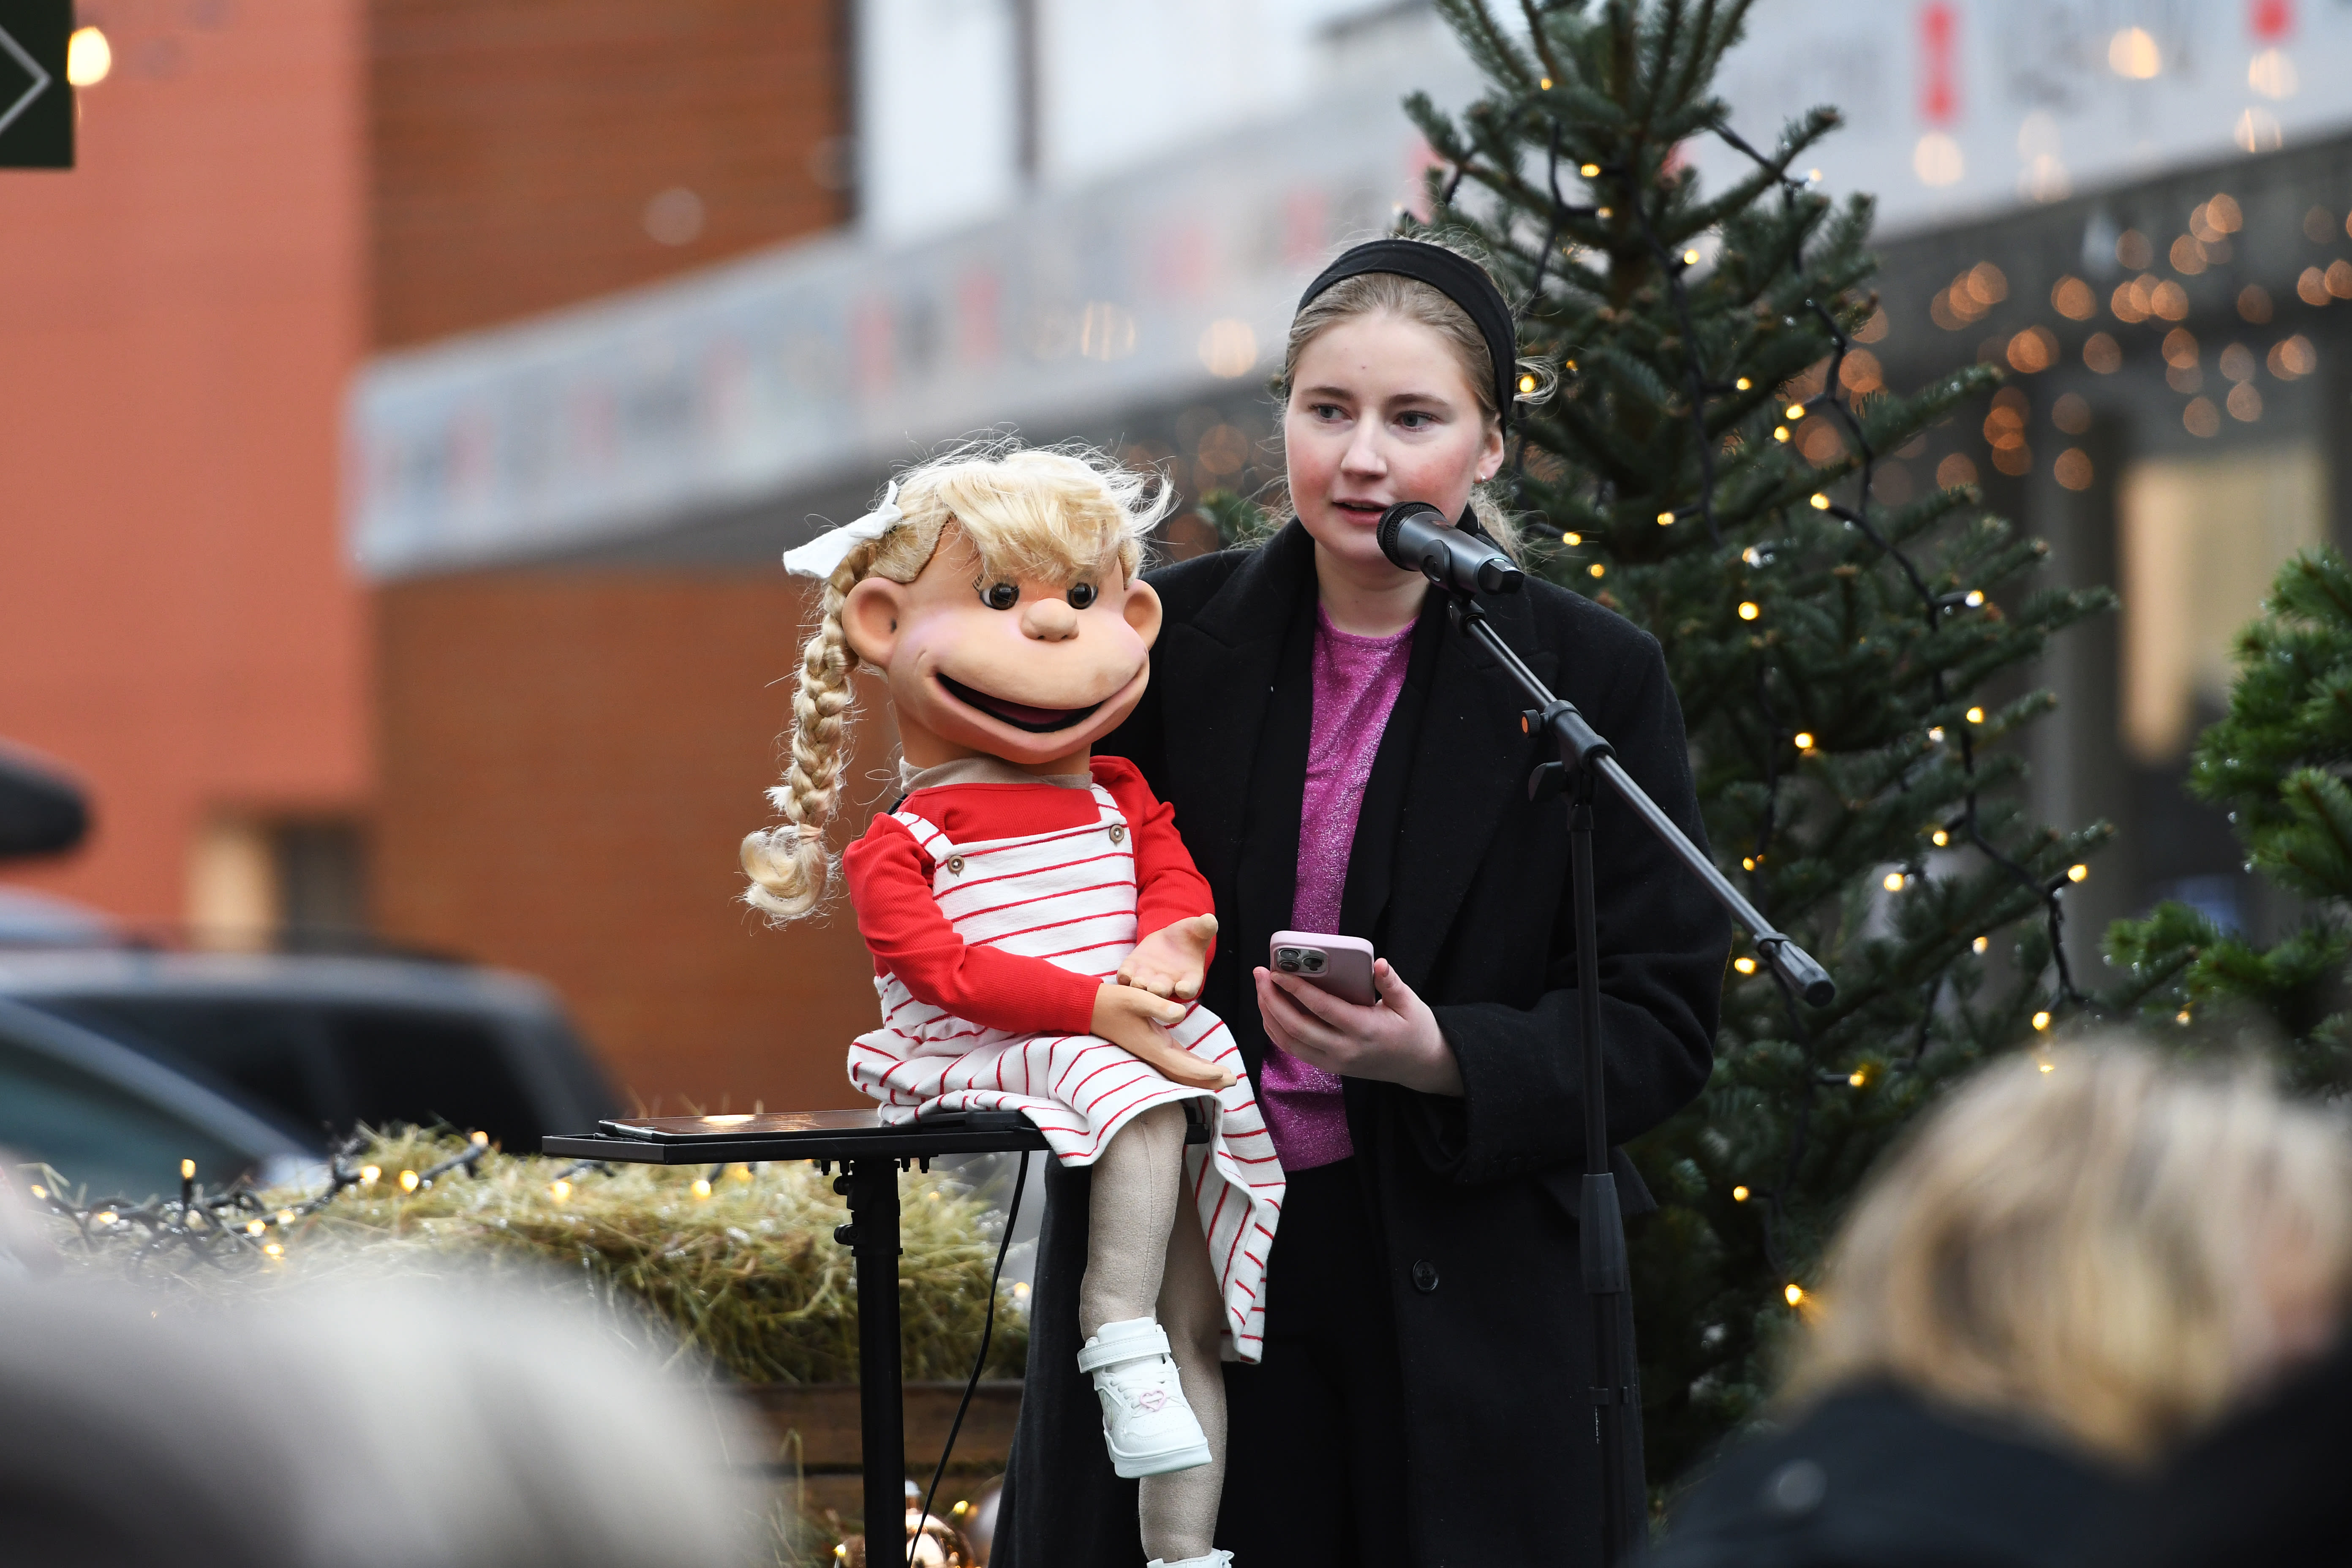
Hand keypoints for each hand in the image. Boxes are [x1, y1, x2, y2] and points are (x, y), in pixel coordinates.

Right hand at [1093, 983, 1234, 1091]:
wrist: (1091, 1008)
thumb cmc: (1113, 1002)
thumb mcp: (1136, 998)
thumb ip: (1159, 1006)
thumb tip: (1181, 1013)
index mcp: (1154, 1047)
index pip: (1185, 1067)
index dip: (1207, 1074)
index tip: (1226, 1076)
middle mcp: (1155, 1054)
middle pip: (1186, 1075)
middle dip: (1210, 1080)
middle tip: (1233, 1081)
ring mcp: (1153, 1052)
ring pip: (1181, 1071)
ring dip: (1202, 1076)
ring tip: (1223, 1078)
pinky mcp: (1151, 1046)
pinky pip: (1176, 1063)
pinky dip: (1191, 1068)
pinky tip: (1201, 1066)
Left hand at [1117, 914, 1217, 999]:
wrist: (1169, 939)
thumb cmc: (1189, 937)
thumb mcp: (1198, 929)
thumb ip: (1205, 927)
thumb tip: (1210, 920)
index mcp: (1189, 978)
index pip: (1189, 989)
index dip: (1186, 989)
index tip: (1183, 987)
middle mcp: (1168, 984)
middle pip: (1163, 992)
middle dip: (1158, 990)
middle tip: (1155, 987)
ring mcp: (1149, 979)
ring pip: (1143, 988)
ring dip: (1140, 985)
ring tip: (1138, 980)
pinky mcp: (1133, 971)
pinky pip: (1126, 978)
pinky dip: (1125, 977)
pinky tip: (1126, 972)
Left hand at [1254, 959, 1461, 1096]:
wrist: (1419, 1065)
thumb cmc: (1414, 1028)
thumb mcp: (1409, 1003)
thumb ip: (1392, 983)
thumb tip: (1379, 964)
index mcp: (1365, 1029)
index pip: (1322, 1008)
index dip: (1296, 989)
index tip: (1277, 971)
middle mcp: (1345, 1049)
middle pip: (1297, 1026)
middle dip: (1272, 999)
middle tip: (1260, 974)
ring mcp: (1334, 1062)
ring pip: (1290, 1041)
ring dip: (1269, 1014)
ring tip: (1261, 988)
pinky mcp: (1329, 1066)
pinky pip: (1294, 1049)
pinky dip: (1276, 1030)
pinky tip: (1270, 1009)